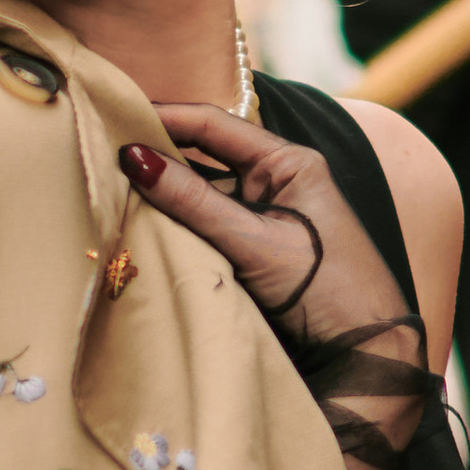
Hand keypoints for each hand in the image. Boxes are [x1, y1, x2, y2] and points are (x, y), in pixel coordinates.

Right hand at [129, 108, 428, 469]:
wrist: (366, 354)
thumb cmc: (327, 289)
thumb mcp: (254, 243)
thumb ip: (193, 202)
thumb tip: (134, 158)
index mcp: (289, 162)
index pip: (214, 124)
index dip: (163, 117)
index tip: (115, 116)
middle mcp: (276, 180)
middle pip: (203, 154)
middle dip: (157, 152)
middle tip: (103, 150)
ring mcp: (265, 214)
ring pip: (200, 190)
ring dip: (163, 191)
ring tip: (112, 184)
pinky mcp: (255, 247)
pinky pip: (207, 223)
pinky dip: (177, 222)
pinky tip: (142, 223)